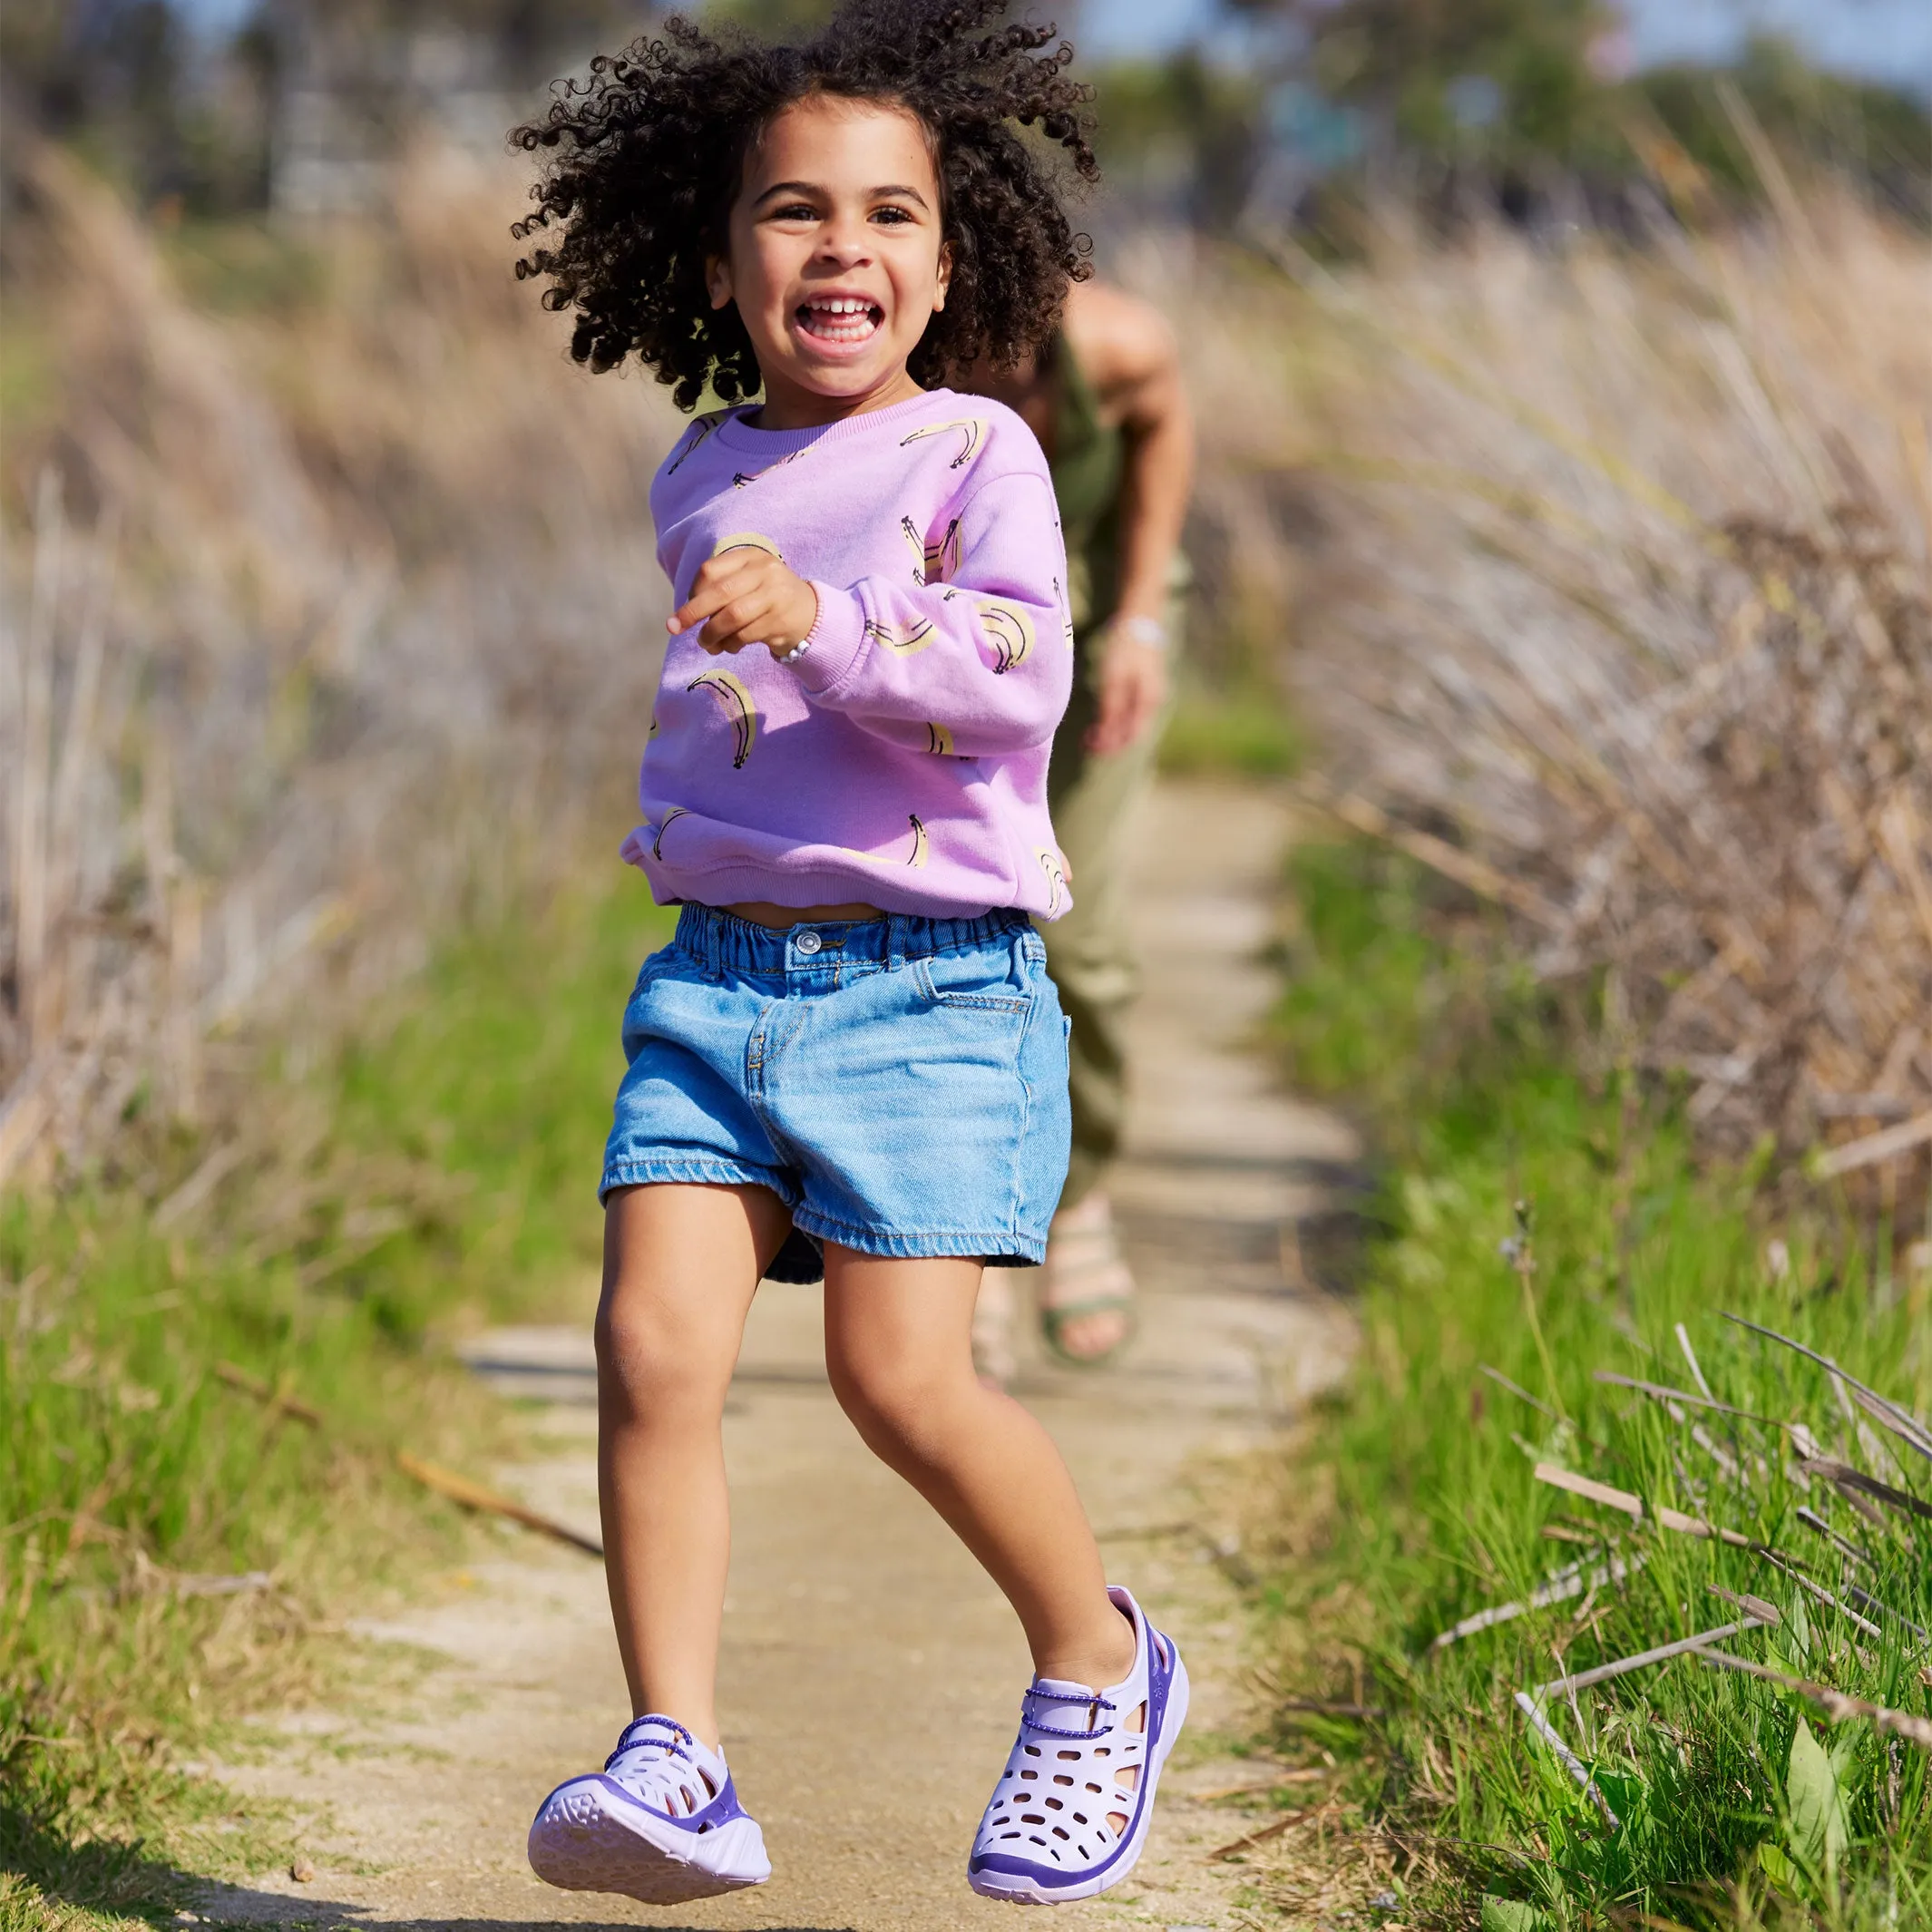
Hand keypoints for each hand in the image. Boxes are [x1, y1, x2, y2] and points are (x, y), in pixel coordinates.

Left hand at [668, 548, 818, 657]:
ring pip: (732, 617)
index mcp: (751, 556)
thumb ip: (719, 590)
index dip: (693, 591)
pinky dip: (730, 644)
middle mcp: (765, 571)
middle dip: (692, 612)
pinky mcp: (781, 620)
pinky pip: (745, 635)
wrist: (811, 614)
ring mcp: (775, 595)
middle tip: (675, 628)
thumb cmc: (767, 598)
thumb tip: (681, 616)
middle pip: (720, 592)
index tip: (688, 607)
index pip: (711, 570)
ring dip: (712, 634)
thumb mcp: (747, 582)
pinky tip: (729, 647)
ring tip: (706, 644)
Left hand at [1085, 619, 1168, 756]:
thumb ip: (1110, 707)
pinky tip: (1103, 718)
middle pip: (1131, 732)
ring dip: (1112, 731)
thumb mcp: (1113, 678)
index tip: (1089, 747)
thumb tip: (1104, 735)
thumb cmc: (1125, 648)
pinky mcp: (1144, 688)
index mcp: (1147, 701)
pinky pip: (1131, 712)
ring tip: (1092, 734)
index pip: (1129, 735)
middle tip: (1087, 744)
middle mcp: (1153, 702)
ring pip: (1131, 723)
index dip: (1110, 745)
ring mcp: (1150, 695)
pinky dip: (1117, 719)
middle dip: (1110, 741)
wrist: (1139, 621)